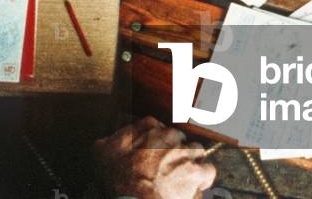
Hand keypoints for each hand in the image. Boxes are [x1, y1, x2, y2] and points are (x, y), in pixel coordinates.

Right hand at [93, 117, 215, 198]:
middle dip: (173, 150)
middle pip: (179, 138)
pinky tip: (194, 184)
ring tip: (179, 176)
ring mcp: (186, 155)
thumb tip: (120, 133)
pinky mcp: (197, 174)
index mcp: (151, 128)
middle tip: (163, 167)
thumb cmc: (119, 179)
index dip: (154, 141)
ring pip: (195, 151)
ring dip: (190, 161)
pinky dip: (203, 178)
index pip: (157, 126)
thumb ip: (115, 135)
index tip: (150, 152)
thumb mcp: (103, 150)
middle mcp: (172, 137)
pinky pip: (208, 171)